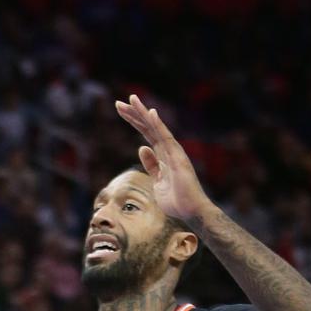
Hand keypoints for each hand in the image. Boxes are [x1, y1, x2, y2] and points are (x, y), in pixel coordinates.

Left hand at [115, 94, 213, 221]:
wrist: (190, 212)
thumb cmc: (176, 200)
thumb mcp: (157, 180)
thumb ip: (151, 164)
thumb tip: (142, 148)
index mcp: (163, 155)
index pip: (146, 133)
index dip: (134, 121)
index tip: (121, 110)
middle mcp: (169, 149)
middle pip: (149, 127)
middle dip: (134, 114)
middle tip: (119, 102)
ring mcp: (174, 152)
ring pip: (155, 128)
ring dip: (143, 113)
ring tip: (131, 99)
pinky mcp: (177, 157)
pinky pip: (166, 138)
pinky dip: (158, 125)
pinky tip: (150, 113)